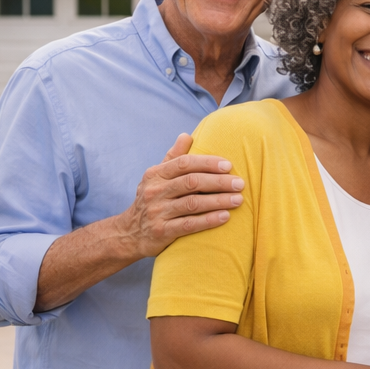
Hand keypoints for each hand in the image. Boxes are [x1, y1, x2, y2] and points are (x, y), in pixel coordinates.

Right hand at [114, 134, 243, 257]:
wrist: (129, 233)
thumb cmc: (152, 199)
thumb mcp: (156, 177)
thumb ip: (173, 157)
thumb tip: (186, 135)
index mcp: (155, 174)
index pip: (184, 164)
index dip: (208, 163)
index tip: (229, 166)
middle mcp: (155, 191)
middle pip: (191, 182)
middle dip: (219, 182)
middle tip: (240, 184)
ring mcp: (157, 212)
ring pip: (193, 204)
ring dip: (218, 201)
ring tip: (238, 200)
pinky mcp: (162, 231)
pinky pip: (189, 225)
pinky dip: (209, 220)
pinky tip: (225, 217)